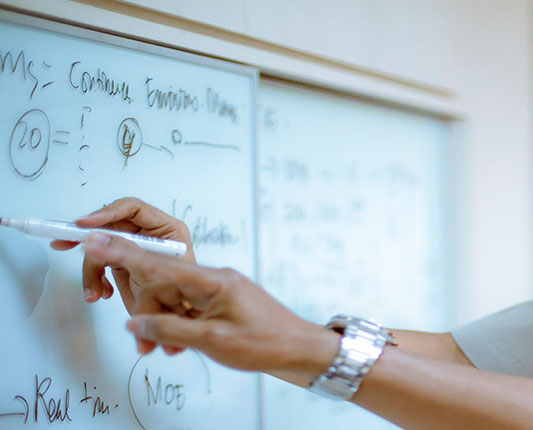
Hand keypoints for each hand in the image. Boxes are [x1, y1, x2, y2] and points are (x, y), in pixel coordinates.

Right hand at [53, 198, 195, 307]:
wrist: (175, 319)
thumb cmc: (181, 295)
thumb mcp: (153, 270)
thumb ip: (127, 251)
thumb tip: (97, 237)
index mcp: (166, 228)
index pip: (133, 208)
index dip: (107, 212)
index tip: (84, 223)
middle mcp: (148, 235)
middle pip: (110, 226)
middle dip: (88, 239)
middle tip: (64, 243)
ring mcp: (133, 248)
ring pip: (99, 247)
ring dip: (91, 270)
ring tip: (94, 291)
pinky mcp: (121, 262)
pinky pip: (98, 262)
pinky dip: (94, 278)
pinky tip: (100, 292)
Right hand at [83, 232, 336, 383]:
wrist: (300, 350)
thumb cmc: (266, 343)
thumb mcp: (214, 342)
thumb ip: (171, 330)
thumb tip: (136, 323)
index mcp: (214, 280)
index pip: (160, 264)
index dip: (123, 253)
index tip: (93, 238)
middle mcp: (214, 279)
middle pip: (161, 286)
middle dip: (147, 315)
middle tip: (144, 346)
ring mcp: (217, 290)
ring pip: (172, 301)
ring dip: (162, 326)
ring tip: (163, 352)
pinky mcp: (219, 303)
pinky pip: (185, 309)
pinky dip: (176, 327)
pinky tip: (176, 346)